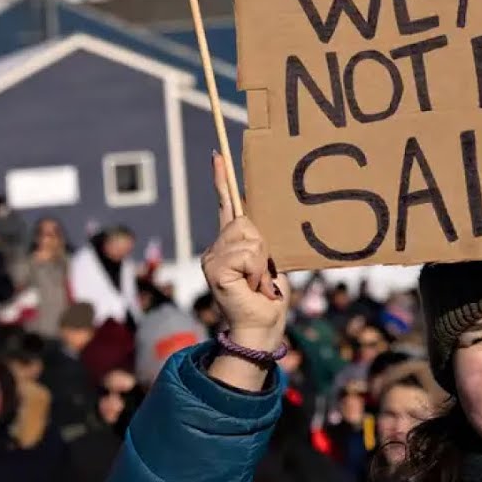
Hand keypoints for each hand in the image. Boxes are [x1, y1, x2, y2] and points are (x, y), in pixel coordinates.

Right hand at [200, 153, 288, 353]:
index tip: (218, 155)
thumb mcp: (268, 261)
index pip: (225, 205)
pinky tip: (251, 285)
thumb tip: (259, 225)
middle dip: (262, 245)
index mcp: (230, 244)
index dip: (222, 180)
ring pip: (249, 237)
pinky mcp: (215, 268)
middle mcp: (215, 248)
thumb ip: (261, 241)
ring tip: (257, 282)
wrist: (263, 326)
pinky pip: (247, 253)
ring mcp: (212, 258)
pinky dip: (257, 270)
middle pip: (245, 221)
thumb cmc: (269, 296)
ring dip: (262, 261)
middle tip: (262, 273)